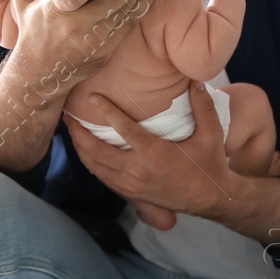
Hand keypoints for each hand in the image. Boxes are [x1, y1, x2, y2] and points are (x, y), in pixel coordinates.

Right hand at [7, 0, 155, 84]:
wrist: (39, 75)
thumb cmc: (31, 33)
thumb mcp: (21, 4)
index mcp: (55, 13)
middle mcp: (76, 28)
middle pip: (110, 6)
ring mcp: (92, 42)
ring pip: (122, 17)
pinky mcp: (104, 53)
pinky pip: (126, 30)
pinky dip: (138, 13)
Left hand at [68, 84, 234, 230]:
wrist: (211, 198)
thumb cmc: (210, 164)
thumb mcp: (211, 134)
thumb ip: (203, 106)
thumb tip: (196, 80)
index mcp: (154, 154)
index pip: (123, 129)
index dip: (105, 111)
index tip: (90, 97)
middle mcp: (138, 171)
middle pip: (97, 150)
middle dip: (78, 133)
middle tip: (68, 115)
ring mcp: (131, 184)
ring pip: (95, 166)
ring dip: (80, 148)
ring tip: (71, 130)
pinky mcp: (131, 193)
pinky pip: (102, 177)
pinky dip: (90, 163)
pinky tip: (85, 151)